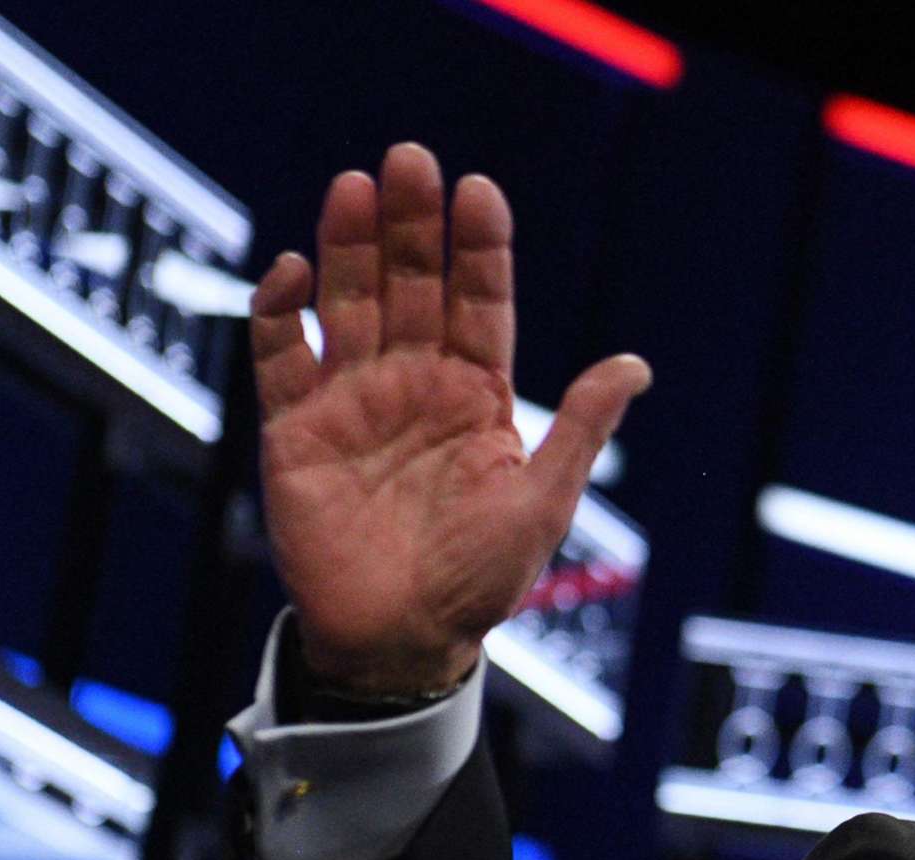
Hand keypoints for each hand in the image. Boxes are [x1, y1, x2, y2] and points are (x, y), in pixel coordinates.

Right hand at [249, 143, 650, 694]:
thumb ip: (578, 428)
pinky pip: (280, 356)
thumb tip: (634, 364)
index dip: (479, 249)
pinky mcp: (294, 430)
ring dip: (347, 246)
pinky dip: (280, 312)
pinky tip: (294, 271)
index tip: (479, 192)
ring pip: (347, 304)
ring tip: (354, 187)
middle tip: (409, 161)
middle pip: (411, 286)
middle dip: (409, 225)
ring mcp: (352, 402)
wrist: (401, 643)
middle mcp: (414, 386)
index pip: (480, 304)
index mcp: (477, 398)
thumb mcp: (542, 503)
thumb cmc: (480, 584)